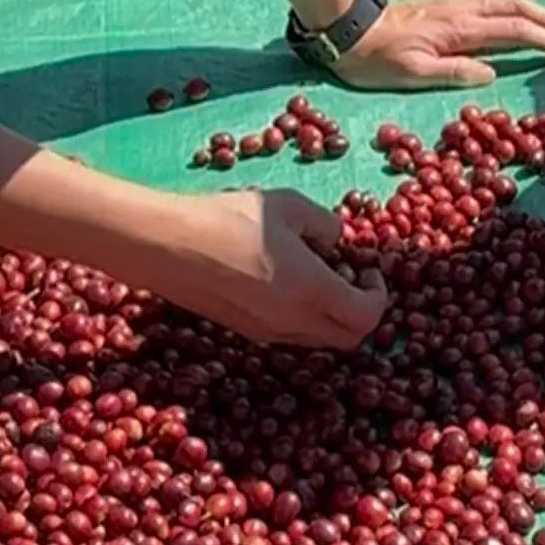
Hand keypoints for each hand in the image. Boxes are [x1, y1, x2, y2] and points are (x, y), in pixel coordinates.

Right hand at [159, 187, 389, 348]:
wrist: (165, 245)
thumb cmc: (227, 219)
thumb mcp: (286, 205)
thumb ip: (324, 223)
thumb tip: (336, 239)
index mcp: (311, 291)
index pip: (367, 317)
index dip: (379, 296)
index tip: (367, 269)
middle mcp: (293, 322)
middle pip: (347, 338)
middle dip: (360, 311)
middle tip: (351, 277)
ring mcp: (266, 332)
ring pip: (318, 339)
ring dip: (331, 315)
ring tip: (316, 274)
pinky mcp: (244, 330)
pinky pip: (290, 334)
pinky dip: (304, 316)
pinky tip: (285, 281)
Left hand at [332, 0, 544, 89]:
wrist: (348, 27)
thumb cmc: (375, 58)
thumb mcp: (410, 73)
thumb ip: (452, 72)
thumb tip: (491, 73)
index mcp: (459, 30)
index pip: (515, 31)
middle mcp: (462, 11)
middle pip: (519, 8)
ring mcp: (455, 4)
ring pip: (506, 1)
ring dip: (537, 12)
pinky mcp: (446, 5)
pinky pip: (492, 2)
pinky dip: (516, 8)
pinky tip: (519, 16)